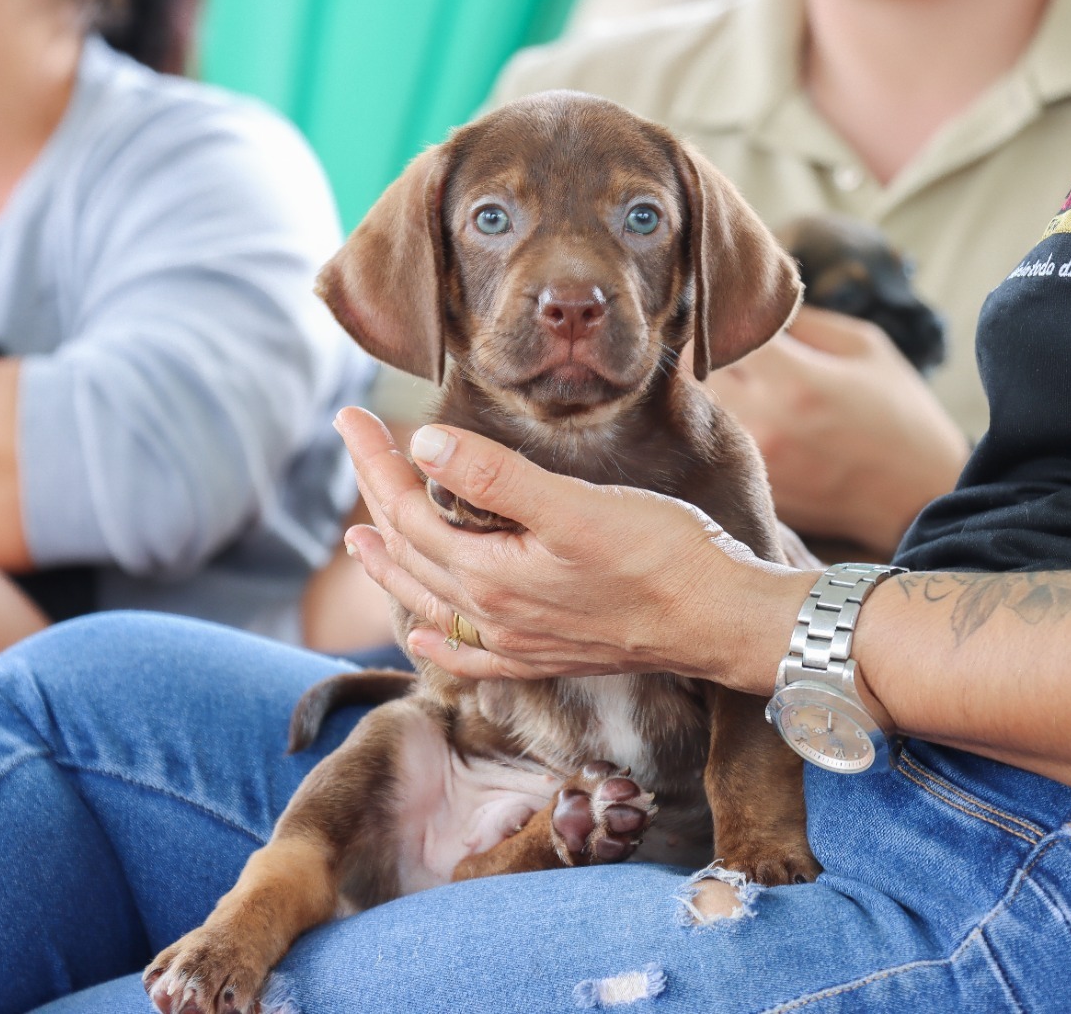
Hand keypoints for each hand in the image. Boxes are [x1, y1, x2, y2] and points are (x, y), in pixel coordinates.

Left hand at [334, 407, 815, 693]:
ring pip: (431, 599)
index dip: (374, 460)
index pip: (407, 510)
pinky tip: (425, 632)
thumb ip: (495, 478)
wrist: (720, 621)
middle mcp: (493, 615)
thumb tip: (424, 445)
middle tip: (354, 443)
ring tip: (358, 540)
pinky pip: (472, 653)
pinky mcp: (550, 655)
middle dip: (375, 494)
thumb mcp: (575, 505)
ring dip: (392, 565)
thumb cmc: (660, 556)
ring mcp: (519, 641)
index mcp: (490, 574)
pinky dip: (438, 638)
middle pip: (411, 550)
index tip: (349, 415)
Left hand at [705, 307, 968, 554]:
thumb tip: (756, 301)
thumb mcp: (866, 348)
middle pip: (692, 372)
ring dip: (704, 390)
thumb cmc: (901, 413)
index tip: (723, 305)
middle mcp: (767, 422)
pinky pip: (716, 447)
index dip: (717, 311)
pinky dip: (721, 427)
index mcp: (796, 380)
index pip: (719, 330)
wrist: (921, 495)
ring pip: (697, 412)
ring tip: (726, 376)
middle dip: (700, 349)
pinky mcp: (757, 490)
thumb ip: (805, 322)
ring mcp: (757, 462)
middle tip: (714, 339)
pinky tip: (744, 415)